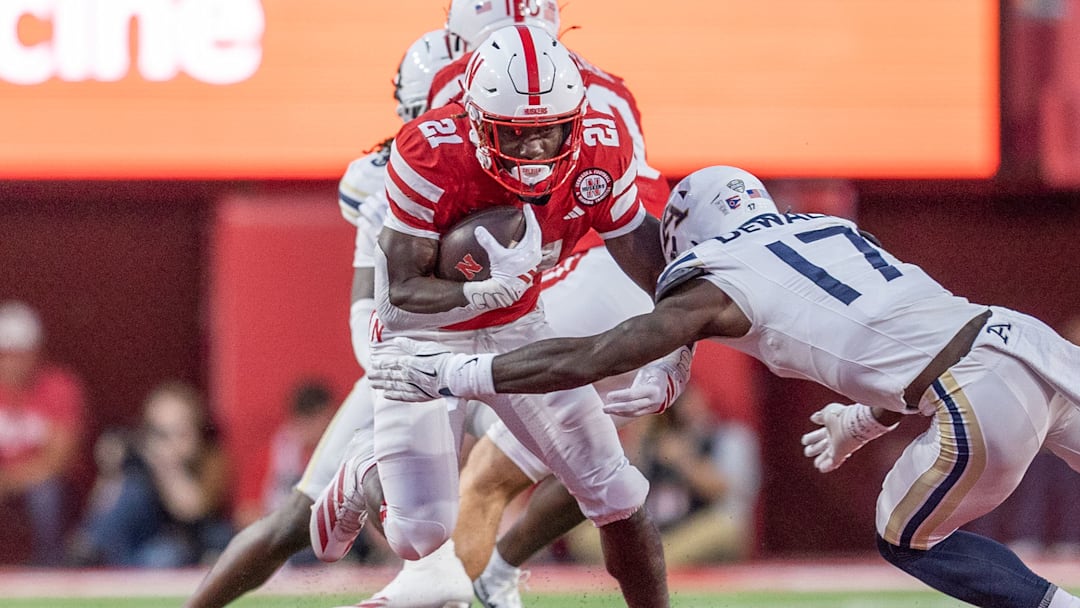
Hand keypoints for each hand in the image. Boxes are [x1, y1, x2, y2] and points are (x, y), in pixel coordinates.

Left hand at [369, 338, 493, 401]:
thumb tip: (397, 340)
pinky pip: (403, 396)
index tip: (372, 364)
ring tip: (373, 385)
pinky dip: (393, 396)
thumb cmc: (443, 359)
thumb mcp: (426, 347)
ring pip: (393, 386)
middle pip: (388, 376)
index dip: (380, 364)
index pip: (390, 364)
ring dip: (382, 385)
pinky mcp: (420, 396)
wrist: (455, 376)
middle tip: (368, 376)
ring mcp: (413, 387)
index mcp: (408, 362)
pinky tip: (386, 396)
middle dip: (377, 375)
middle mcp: (407, 375)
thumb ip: (410, 345)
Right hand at [463, 205, 541, 309]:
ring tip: (525, 222)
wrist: (507, 290)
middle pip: (536, 233)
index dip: (530, 216)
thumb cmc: (505, 275)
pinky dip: (528, 239)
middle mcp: (535, 254)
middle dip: (531, 222)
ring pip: (535, 240)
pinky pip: (532, 246)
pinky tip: (522, 238)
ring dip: (530, 231)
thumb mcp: (497, 256)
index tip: (526, 207)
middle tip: (526, 212)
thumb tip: (479, 230)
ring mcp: (534, 260)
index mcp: (531, 250)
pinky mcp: (530, 263)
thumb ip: (488, 242)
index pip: (533, 228)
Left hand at [603, 345, 693, 416]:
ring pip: (634, 412)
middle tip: (604, 407)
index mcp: (654, 388)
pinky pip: (635, 413)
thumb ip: (640, 361)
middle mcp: (655, 400)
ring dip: (619, 411)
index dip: (621, 396)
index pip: (634, 394)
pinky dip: (624, 412)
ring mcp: (653, 407)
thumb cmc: (658, 367)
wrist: (675, 379)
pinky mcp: (650, 410)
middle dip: (617, 407)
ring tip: (606, 409)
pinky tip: (614, 410)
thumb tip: (628, 344)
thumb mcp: (650, 365)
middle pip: (633, 406)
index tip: (609, 396)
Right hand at [800, 402, 897, 472]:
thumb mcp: (828, 413)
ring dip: (821, 459)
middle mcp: (834, 438)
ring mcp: (838, 446)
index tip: (804, 441)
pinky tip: (821, 469)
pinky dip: (827, 466)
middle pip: (822, 445)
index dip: (812, 437)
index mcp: (831, 428)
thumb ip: (820, 415)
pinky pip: (833, 462)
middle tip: (807, 451)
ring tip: (816, 464)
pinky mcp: (841, 453)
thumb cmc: (842, 416)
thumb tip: (813, 418)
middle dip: (814, 449)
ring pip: (828, 455)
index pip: (819, 434)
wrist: (855, 423)